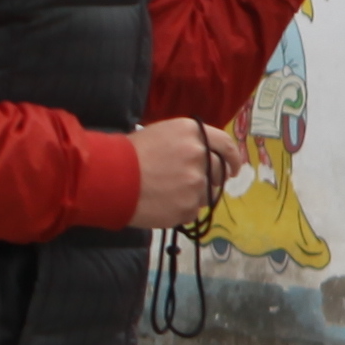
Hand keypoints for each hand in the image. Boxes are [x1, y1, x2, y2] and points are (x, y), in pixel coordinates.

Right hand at [124, 115, 237, 230]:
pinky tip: (162, 204)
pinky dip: (180, 210)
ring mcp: (196, 183)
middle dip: (211, 179)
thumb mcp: (162, 134)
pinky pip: (192, 211)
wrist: (110, 177)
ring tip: (167, 193)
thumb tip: (205, 156)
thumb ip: (188, 143)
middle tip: (192, 183)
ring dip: (193, 195)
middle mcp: (200, 156)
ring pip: (205, 194)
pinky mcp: (187, 207)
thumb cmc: (129, 153)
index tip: (234, 168)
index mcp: (193, 133)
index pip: (226, 145)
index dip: (233, 158)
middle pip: (218, 172)